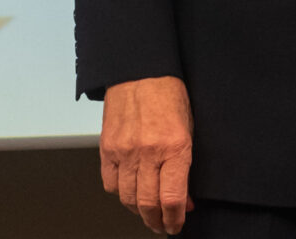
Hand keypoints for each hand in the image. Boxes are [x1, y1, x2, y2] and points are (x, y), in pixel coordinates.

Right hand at [99, 75, 193, 233]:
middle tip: (161, 225)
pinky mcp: (106, 148)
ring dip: (138, 212)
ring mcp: (124, 151)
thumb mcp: (188, 129)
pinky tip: (129, 192)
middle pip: (148, 204)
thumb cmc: (169, 95)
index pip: (172, 198)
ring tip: (146, 213)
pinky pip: (110, 183)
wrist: (140, 71)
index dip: (174, 220)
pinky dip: (120, 194)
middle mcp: (148, 152)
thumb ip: (185, 166)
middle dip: (156, 221)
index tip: (176, 225)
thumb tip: (183, 199)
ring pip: (127, 198)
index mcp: (174, 146)